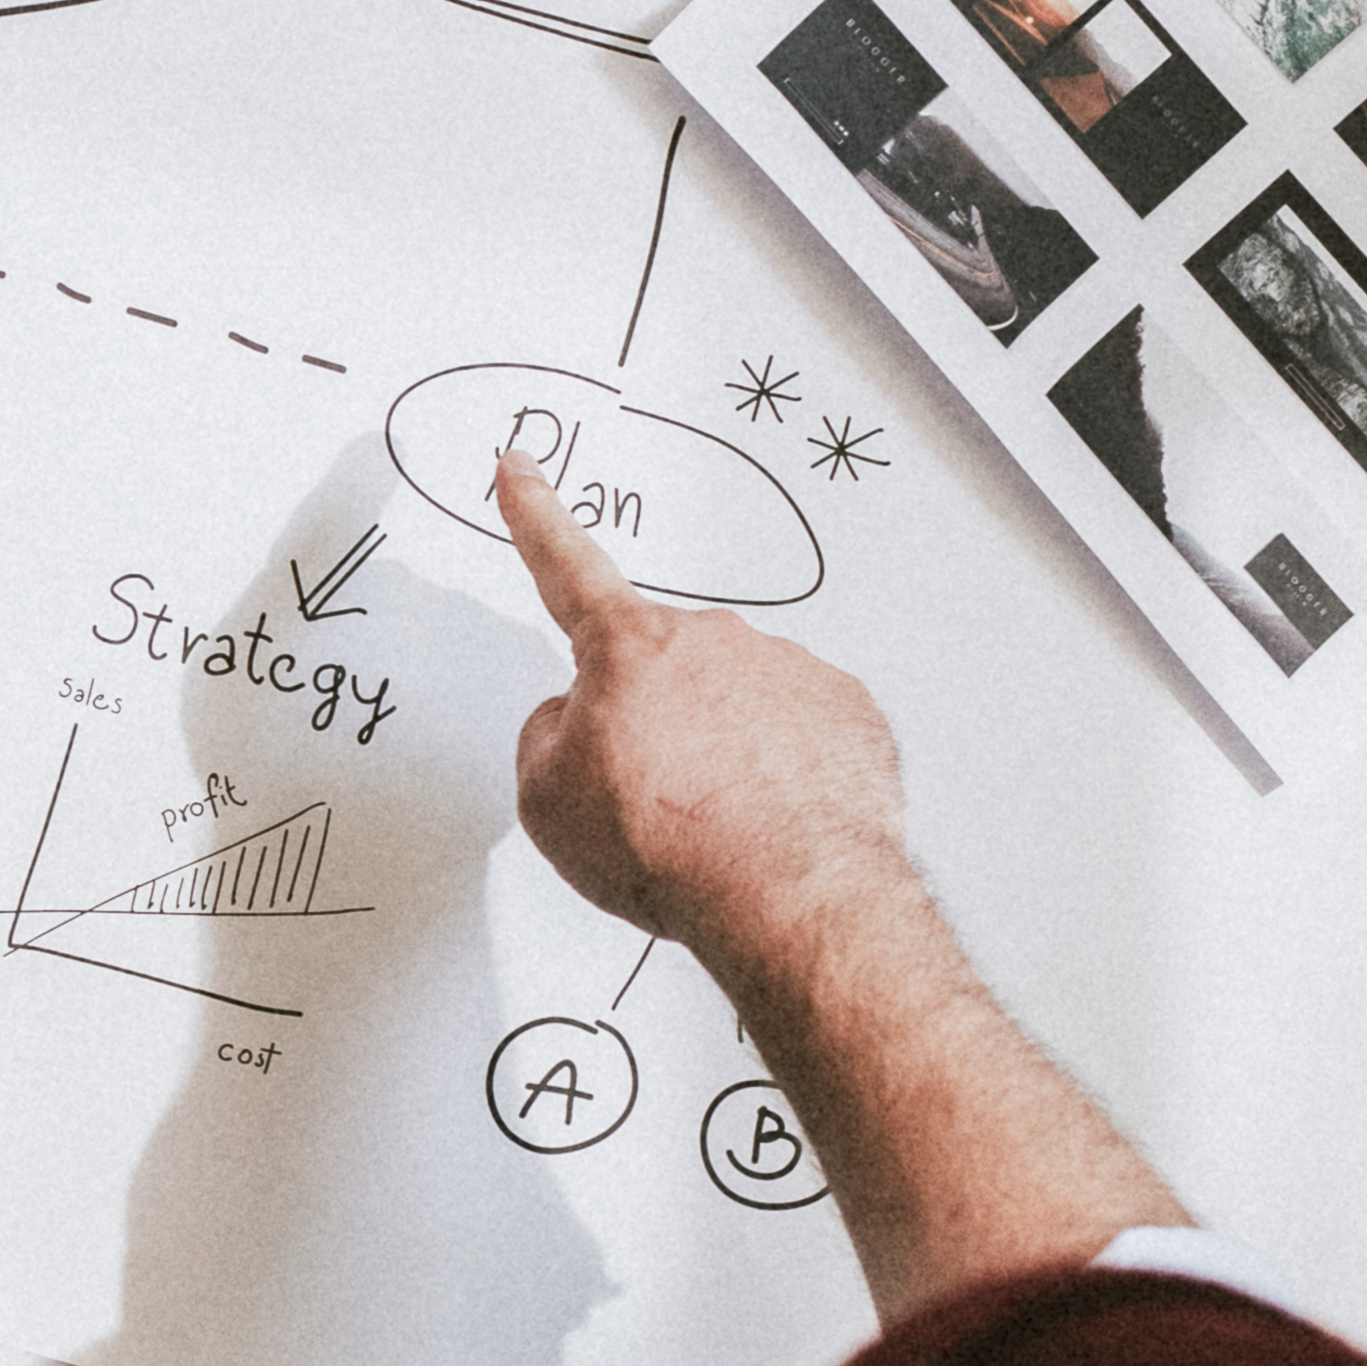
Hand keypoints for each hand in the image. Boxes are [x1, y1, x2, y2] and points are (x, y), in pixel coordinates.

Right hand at [495, 451, 915, 982]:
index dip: (533, 514)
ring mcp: (787, 671)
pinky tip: (772, 823)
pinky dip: (784, 772)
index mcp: (628, 648)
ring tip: (718, 826)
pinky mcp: (847, 713)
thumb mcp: (547, 800)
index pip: (564, 565)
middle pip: (660, 670)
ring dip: (722, 752)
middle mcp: (714, 641)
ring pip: (736, 703)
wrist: (787, 895)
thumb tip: (577, 723)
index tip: (519, 471)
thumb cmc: (672, 848)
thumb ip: (548, 737)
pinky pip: (800, 732)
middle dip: (652, 723)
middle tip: (652, 799)